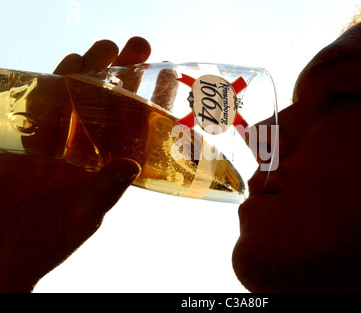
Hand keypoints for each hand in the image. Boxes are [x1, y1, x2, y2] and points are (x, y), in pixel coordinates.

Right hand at [0, 37, 150, 291]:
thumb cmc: (46, 243)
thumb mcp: (82, 219)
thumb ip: (105, 192)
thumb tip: (131, 165)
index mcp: (106, 167)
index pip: (135, 129)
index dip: (152, 104)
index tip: (168, 78)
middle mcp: (85, 149)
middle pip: (108, 104)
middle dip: (123, 74)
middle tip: (139, 47)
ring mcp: (55, 141)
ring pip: (76, 97)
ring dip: (91, 71)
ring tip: (107, 49)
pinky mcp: (25, 138)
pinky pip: (40, 105)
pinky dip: (52, 85)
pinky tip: (69, 65)